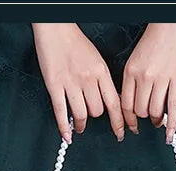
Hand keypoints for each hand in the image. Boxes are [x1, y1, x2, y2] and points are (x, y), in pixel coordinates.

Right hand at [32, 23, 124, 141]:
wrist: (56, 30)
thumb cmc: (75, 43)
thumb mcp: (97, 60)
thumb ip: (102, 80)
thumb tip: (108, 101)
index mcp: (101, 72)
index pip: (115, 103)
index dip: (119, 122)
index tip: (121, 132)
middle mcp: (88, 79)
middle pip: (97, 111)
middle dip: (95, 117)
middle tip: (91, 117)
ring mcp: (71, 83)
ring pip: (81, 114)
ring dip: (81, 125)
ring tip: (80, 127)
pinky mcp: (54, 86)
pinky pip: (61, 112)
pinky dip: (64, 127)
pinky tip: (67, 135)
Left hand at [121, 23, 175, 142]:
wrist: (172, 24)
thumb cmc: (154, 41)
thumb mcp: (135, 60)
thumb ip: (133, 81)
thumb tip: (133, 104)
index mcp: (130, 72)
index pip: (125, 105)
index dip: (128, 120)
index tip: (130, 127)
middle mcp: (144, 77)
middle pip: (140, 110)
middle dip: (144, 118)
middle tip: (149, 120)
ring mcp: (161, 79)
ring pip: (155, 111)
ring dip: (157, 119)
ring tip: (160, 119)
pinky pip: (174, 107)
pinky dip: (172, 124)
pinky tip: (169, 134)